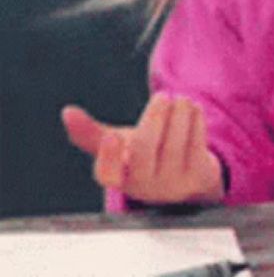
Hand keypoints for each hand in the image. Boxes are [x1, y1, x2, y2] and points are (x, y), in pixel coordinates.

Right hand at [61, 93, 224, 205]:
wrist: (186, 179)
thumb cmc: (145, 158)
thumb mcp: (119, 148)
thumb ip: (91, 133)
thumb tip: (67, 112)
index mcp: (120, 177)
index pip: (107, 174)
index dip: (108, 157)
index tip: (111, 135)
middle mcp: (145, 184)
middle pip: (145, 152)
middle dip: (154, 120)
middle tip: (162, 96)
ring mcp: (172, 182)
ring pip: (175, 145)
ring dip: (180, 116)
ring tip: (180, 99)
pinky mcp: (198, 176)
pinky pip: (197, 145)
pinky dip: (195, 121)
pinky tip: (193, 108)